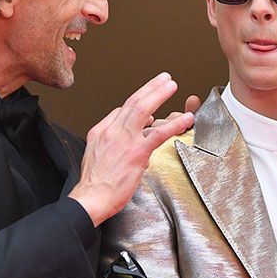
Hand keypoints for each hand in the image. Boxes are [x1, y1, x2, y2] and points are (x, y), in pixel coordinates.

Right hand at [70, 74, 193, 224]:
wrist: (90, 198)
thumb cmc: (95, 183)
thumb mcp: (95, 156)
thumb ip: (110, 143)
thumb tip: (125, 139)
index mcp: (101, 131)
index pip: (121, 111)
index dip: (137, 104)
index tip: (149, 100)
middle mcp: (112, 131)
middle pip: (133, 102)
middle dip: (150, 88)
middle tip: (164, 79)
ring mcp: (124, 140)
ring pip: (144, 109)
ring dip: (160, 94)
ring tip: (172, 85)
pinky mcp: (137, 153)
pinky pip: (159, 134)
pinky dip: (174, 124)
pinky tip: (186, 118)